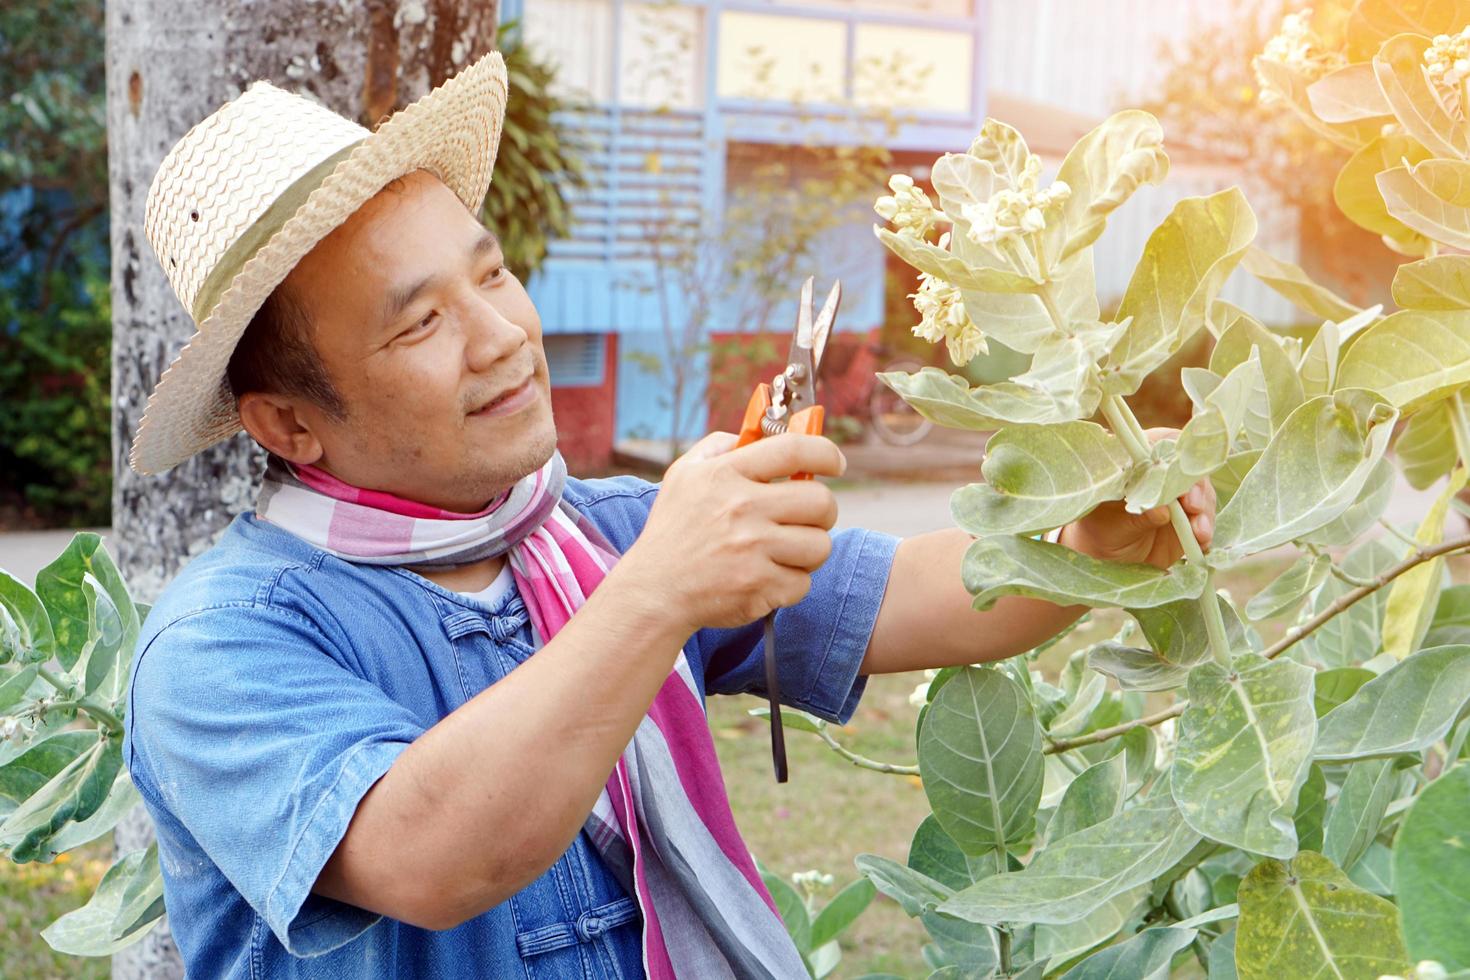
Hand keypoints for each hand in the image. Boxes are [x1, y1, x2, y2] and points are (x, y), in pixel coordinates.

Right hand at [614, 430, 845, 631]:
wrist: (654, 591)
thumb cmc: (673, 530)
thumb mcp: (684, 474)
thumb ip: (721, 445)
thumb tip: (760, 432)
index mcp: (725, 474)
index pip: (795, 449)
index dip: (826, 453)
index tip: (835, 463)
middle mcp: (741, 508)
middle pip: (821, 502)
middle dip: (823, 510)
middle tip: (806, 518)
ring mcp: (752, 550)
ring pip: (820, 545)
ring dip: (808, 551)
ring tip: (783, 551)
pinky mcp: (759, 587)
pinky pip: (804, 582)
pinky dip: (791, 584)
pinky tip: (767, 578)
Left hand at [1059, 427, 1215, 569]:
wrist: (1108, 555)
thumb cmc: (1101, 527)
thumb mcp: (1111, 523)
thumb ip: (1137, 517)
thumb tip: (1163, 511)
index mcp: (1140, 461)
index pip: (1163, 444)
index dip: (1175, 455)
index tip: (1177, 472)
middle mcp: (1165, 474)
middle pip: (1190, 469)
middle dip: (1195, 487)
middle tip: (1192, 506)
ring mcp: (1181, 496)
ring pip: (1203, 494)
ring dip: (1204, 512)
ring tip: (1199, 531)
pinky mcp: (1192, 518)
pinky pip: (1206, 519)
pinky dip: (1206, 529)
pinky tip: (1202, 540)